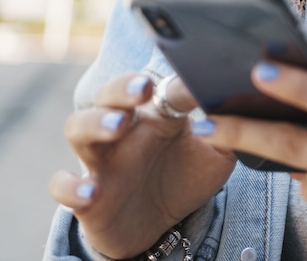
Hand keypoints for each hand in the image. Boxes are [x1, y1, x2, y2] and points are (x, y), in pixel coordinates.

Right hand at [49, 73, 235, 258]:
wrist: (161, 224)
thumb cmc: (187, 177)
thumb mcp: (217, 154)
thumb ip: (229, 129)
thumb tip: (244, 100)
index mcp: (156, 114)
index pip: (157, 87)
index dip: (171, 82)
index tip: (191, 82)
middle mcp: (123, 130)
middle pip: (108, 94)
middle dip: (122, 87)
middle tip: (143, 89)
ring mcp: (100, 160)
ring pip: (78, 128)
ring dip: (94, 123)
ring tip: (117, 126)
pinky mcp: (85, 196)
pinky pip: (62, 187)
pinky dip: (71, 187)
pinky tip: (91, 191)